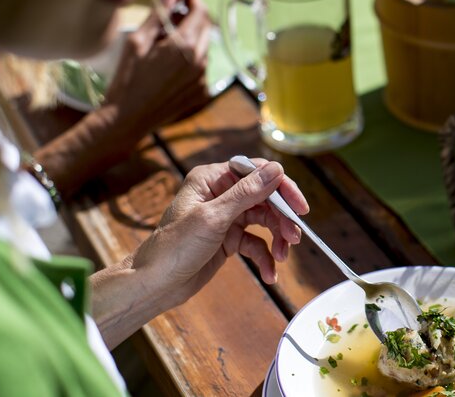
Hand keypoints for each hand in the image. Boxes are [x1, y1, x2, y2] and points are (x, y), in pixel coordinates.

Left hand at [90, 159, 306, 347]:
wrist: (154, 285)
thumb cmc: (174, 247)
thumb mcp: (213, 218)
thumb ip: (247, 193)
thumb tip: (277, 169)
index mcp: (212, 179)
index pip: (257, 173)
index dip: (282, 188)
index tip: (300, 208)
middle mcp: (220, 193)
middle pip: (265, 198)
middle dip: (281, 219)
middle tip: (294, 239)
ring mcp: (225, 217)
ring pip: (264, 221)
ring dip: (277, 239)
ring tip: (283, 258)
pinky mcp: (228, 239)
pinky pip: (255, 243)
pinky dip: (265, 257)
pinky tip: (269, 274)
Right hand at [102, 0, 210, 138]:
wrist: (127, 118)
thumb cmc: (127, 78)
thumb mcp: (137, 41)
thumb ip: (158, 15)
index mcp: (184, 46)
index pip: (200, 12)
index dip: (193, 0)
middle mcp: (199, 62)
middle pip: (206, 29)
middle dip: (194, 18)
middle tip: (174, 16)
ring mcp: (203, 79)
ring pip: (203, 48)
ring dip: (191, 40)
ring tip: (166, 44)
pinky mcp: (201, 93)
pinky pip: (201, 68)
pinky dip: (191, 61)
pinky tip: (170, 66)